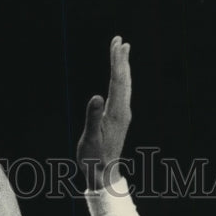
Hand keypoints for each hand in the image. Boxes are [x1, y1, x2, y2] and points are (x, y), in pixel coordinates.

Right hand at [76, 36, 131, 189]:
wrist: (104, 174)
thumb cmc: (94, 159)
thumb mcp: (90, 139)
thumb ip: (93, 117)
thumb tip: (96, 97)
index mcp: (116, 113)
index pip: (117, 81)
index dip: (117, 61)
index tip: (116, 43)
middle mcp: (123, 111)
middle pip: (124, 79)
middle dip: (121, 59)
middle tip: (119, 40)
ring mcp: (122, 115)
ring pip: (125, 85)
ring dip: (123, 67)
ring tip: (123, 51)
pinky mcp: (119, 119)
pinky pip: (122, 93)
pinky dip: (121, 79)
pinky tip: (120, 78)